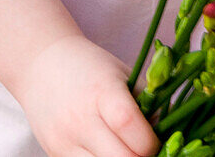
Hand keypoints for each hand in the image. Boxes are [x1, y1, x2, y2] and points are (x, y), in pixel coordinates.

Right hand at [14, 34, 159, 155]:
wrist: (42, 66)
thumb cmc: (93, 68)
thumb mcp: (123, 75)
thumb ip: (147, 103)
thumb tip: (171, 131)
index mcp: (102, 91)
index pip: (129, 126)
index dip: (151, 142)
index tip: (157, 139)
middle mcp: (80, 119)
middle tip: (146, 149)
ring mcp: (64, 142)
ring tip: (128, 149)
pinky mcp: (54, 156)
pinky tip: (110, 151)